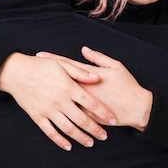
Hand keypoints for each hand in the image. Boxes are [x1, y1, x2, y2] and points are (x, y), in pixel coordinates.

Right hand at [0, 52, 116, 150]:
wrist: (15, 72)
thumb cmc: (40, 66)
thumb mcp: (62, 64)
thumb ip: (80, 72)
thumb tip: (97, 78)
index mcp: (68, 87)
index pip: (91, 103)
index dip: (104, 113)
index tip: (113, 120)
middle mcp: (59, 101)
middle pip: (82, 120)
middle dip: (95, 130)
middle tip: (104, 136)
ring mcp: (48, 110)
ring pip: (68, 129)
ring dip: (81, 138)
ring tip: (90, 143)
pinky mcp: (37, 116)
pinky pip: (50, 132)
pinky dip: (60, 141)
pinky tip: (68, 146)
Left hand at [38, 46, 152, 130]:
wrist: (136, 108)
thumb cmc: (127, 86)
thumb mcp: (116, 67)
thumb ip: (98, 58)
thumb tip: (84, 50)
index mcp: (90, 76)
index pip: (67, 65)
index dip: (53, 60)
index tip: (40, 55)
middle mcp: (84, 90)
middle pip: (60, 81)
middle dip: (45, 75)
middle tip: (31, 70)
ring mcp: (84, 105)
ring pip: (62, 100)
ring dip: (48, 94)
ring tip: (34, 90)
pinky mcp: (87, 117)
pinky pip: (71, 116)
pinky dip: (59, 113)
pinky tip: (48, 111)